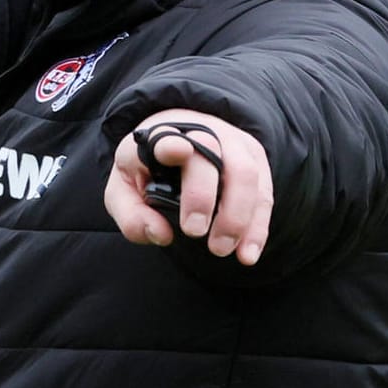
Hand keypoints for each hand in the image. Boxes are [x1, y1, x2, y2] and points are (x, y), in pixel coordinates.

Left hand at [104, 108, 272, 264]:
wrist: (180, 140)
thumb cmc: (148, 171)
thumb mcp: (124, 191)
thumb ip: (131, 215)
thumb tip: (161, 234)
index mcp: (159, 137)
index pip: (167, 135)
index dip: (172, 143)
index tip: (176, 151)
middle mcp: (199, 133)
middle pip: (209, 154)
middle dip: (203, 194)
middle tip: (194, 232)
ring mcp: (232, 143)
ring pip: (244, 173)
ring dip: (236, 215)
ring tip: (221, 249)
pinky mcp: (254, 158)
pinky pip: (263, 193)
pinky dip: (257, 226)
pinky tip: (247, 254)